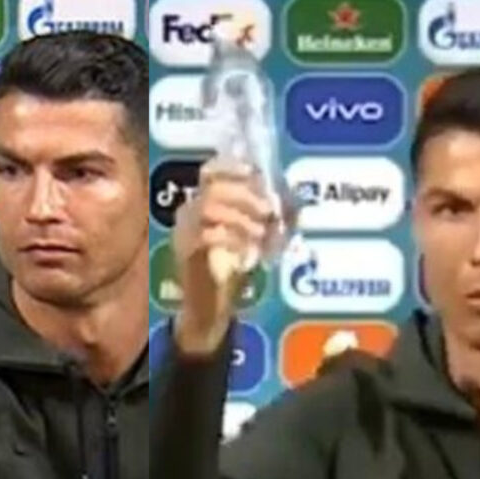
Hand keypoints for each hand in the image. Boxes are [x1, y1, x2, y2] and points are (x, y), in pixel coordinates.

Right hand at [171, 158, 274, 354]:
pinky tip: (249, 250)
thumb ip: (269, 220)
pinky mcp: (186, 253)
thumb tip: (295, 205)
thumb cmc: (231, 271)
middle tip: (268, 211)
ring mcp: (184, 232)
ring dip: (241, 217)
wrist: (209, 309)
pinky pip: (207, 235)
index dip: (233, 168)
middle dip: (245, 195)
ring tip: (261, 233)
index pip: (211, 171)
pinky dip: (232, 238)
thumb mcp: (253, 240)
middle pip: (214, 187)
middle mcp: (189, 212)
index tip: (255, 173)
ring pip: (209, 207)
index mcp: (204, 202)